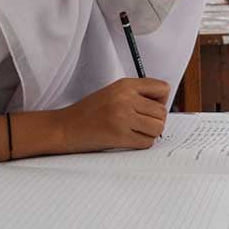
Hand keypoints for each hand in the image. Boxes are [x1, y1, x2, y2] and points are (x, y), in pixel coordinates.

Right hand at [53, 78, 169, 152]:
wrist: (65, 127)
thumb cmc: (89, 112)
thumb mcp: (113, 93)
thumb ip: (137, 95)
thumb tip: (163, 105)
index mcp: (125, 85)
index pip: (163, 88)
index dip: (161, 101)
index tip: (150, 108)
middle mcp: (126, 98)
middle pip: (162, 112)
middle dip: (155, 121)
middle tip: (141, 124)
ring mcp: (123, 117)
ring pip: (158, 128)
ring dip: (150, 133)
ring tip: (135, 132)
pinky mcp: (120, 135)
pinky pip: (147, 142)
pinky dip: (142, 144)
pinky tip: (129, 140)